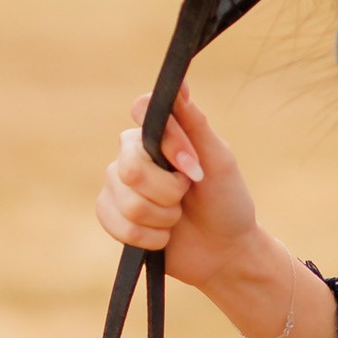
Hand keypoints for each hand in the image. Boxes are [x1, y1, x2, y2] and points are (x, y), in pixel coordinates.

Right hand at [94, 83, 261, 293]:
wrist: (223, 251)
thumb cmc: (226, 201)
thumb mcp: (219, 161)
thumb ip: (195, 124)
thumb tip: (180, 85)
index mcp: (160, 132)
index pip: (141, 108)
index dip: (166, 140)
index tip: (191, 163)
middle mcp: (134, 152)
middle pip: (130, 167)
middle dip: (168, 191)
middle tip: (187, 195)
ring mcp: (118, 184)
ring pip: (126, 201)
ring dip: (162, 217)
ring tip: (177, 218)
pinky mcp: (112, 215)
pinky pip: (116, 224)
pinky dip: (148, 237)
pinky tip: (162, 237)